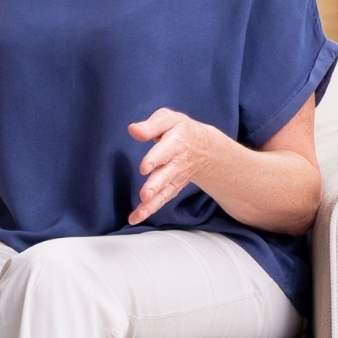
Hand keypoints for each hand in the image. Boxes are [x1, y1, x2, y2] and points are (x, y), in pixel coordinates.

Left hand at [127, 108, 217, 224]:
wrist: (205, 148)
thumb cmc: (180, 130)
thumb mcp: (168, 120)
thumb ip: (150, 126)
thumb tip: (132, 130)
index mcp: (175, 143)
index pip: (164, 152)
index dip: (155, 159)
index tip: (144, 168)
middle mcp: (176, 163)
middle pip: (165, 176)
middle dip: (155, 186)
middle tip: (145, 195)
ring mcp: (175, 178)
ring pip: (164, 192)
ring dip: (152, 203)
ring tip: (139, 212)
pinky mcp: (172, 187)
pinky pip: (162, 200)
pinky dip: (149, 210)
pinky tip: (136, 218)